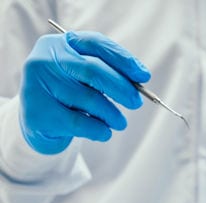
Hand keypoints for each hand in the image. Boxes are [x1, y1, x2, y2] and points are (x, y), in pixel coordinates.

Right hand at [19, 31, 150, 153]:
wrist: (39, 122)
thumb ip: (108, 73)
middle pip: (93, 70)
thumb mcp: (84, 77)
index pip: (95, 44)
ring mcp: (38, 86)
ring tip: (120, 123)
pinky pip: (80, 123)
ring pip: (90, 99)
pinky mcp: (39, 113)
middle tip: (136, 102)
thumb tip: (141, 79)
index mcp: (59, 44)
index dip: (123, 59)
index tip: (144, 76)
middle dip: (122, 88)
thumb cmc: (70, 95)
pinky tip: (105, 132)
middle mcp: (45, 61)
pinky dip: (100, 129)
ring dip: (112, 114)